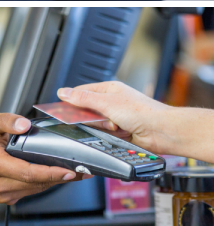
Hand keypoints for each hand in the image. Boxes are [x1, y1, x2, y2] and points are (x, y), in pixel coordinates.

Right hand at [0, 113, 80, 204]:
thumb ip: (7, 120)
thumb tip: (25, 124)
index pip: (29, 173)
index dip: (52, 173)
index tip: (71, 171)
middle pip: (37, 183)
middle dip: (61, 177)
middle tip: (83, 170)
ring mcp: (2, 194)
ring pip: (37, 189)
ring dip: (55, 181)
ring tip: (73, 172)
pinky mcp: (7, 198)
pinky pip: (31, 191)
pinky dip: (44, 183)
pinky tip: (53, 175)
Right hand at [57, 81, 175, 153]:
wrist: (162, 132)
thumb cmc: (143, 112)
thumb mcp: (107, 102)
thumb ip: (82, 98)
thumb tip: (63, 92)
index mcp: (109, 89)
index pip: (81, 92)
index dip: (71, 100)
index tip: (63, 109)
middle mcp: (112, 103)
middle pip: (87, 111)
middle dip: (91, 118)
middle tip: (99, 119)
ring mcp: (116, 118)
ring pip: (95, 125)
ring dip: (102, 128)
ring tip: (115, 127)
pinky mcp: (119, 132)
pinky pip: (104, 135)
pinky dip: (109, 136)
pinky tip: (118, 134)